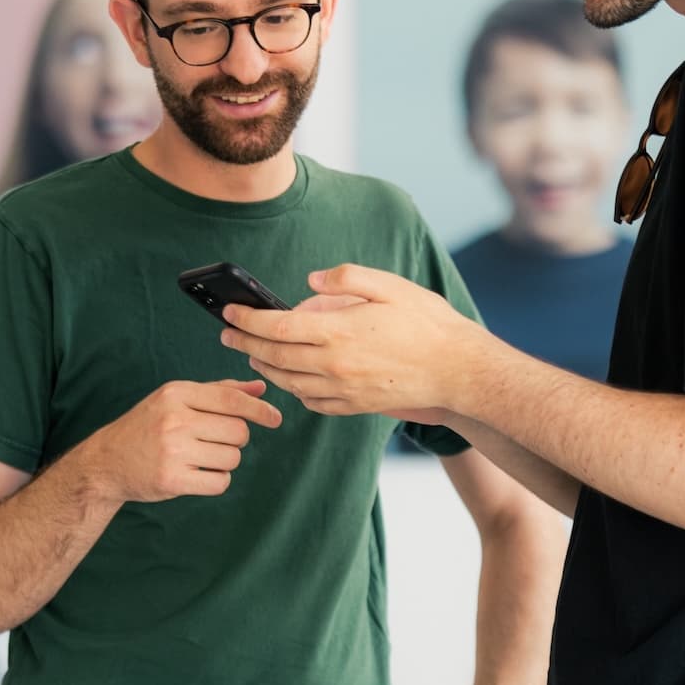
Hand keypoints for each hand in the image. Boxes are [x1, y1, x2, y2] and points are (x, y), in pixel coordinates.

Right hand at [87, 379, 280, 503]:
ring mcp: (172, 451)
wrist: (107, 461)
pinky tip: (197, 474)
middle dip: (237, 439)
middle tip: (216, 441)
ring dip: (226, 461)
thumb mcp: (177, 399)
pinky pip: (219, 482)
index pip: (231, 400)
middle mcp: (174, 419)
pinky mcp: (172, 480)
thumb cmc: (148, 426)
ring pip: (232, 458)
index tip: (276, 418)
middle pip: (238, 431)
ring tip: (202, 458)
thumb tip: (260, 389)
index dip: (259, 411)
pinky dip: (216, 480)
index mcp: (176, 394)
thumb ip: (219, 392)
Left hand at [220, 264, 475, 419]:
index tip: (229, 312)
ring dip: (264, 368)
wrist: (458, 370)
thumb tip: (309, 283)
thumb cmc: (427, 323)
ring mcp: (344, 390)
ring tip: (252, 355)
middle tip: (226, 334)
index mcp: (338, 332)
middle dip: (244, 344)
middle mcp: (335, 365)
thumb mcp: (389, 285)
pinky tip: (290, 379)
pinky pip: (312, 401)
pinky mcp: (355, 406)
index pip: (276, 327)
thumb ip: (345, 279)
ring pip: (288, 382)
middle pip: (274, 357)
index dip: (247, 320)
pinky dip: (293, 390)